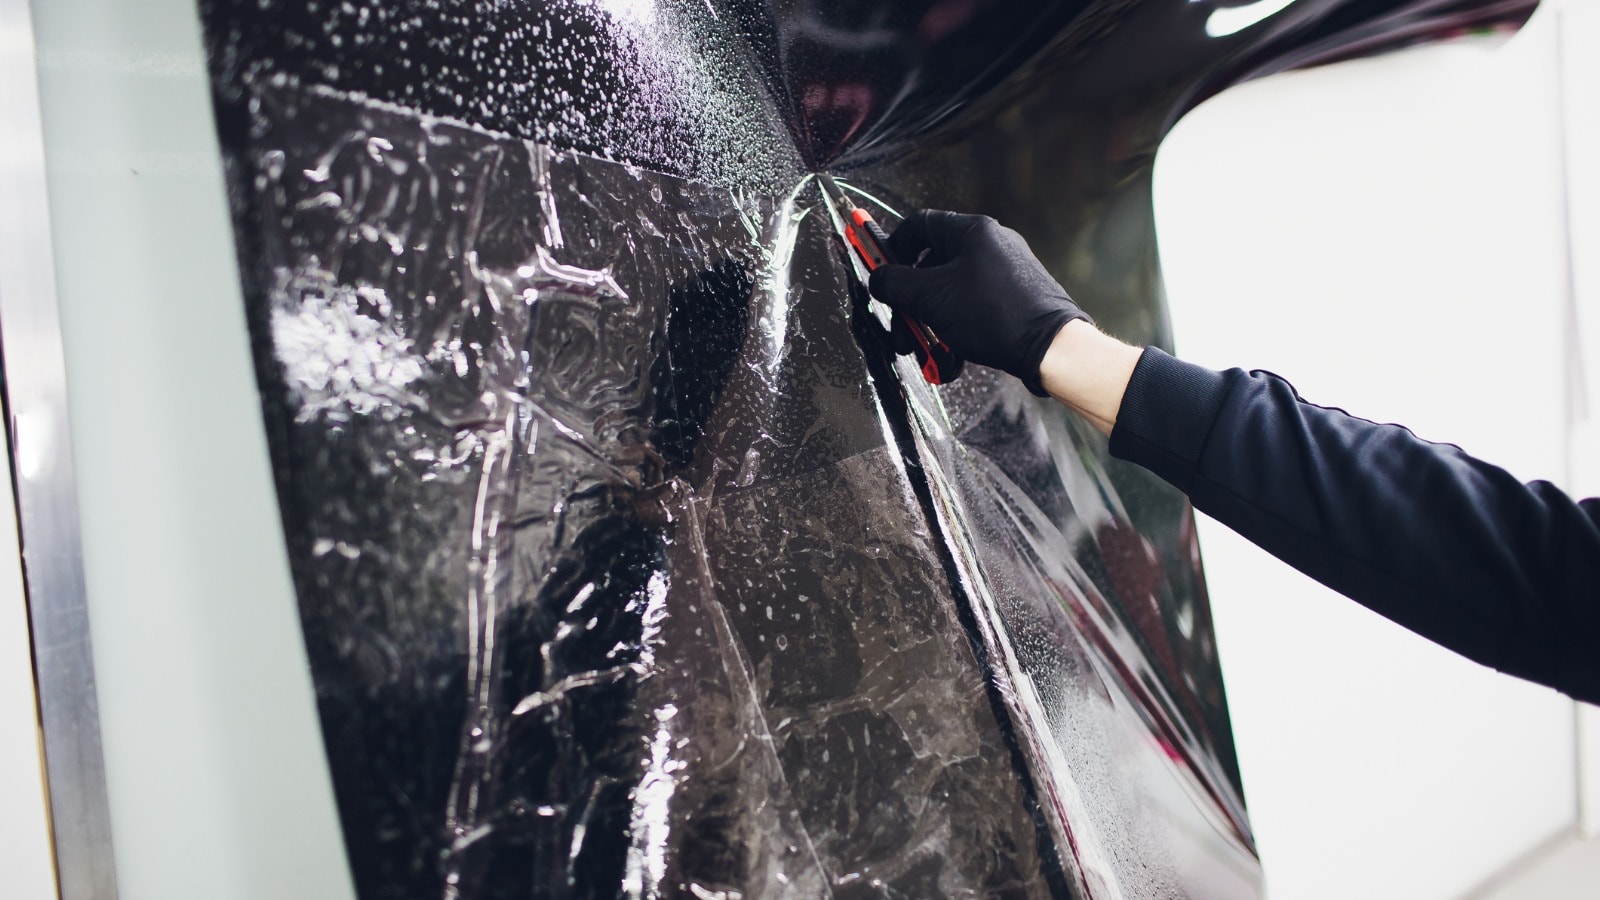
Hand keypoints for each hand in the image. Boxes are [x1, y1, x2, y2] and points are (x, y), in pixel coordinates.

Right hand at [867, 210, 1091, 395]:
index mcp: (972, 231)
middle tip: (900, 325)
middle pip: (932, 264)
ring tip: (923, 349)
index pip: (919, 225)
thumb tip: (879, 279)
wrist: (1050, 348)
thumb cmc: (995, 315)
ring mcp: (1004, 272)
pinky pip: (972, 307)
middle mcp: (991, 245)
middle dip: (910, 300)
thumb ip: (895, 284)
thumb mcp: (930, 298)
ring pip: (950, 291)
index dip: (892, 246)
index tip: (879, 270)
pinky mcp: (1014, 297)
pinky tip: (950, 356)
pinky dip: (955, 329)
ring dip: (929, 321)